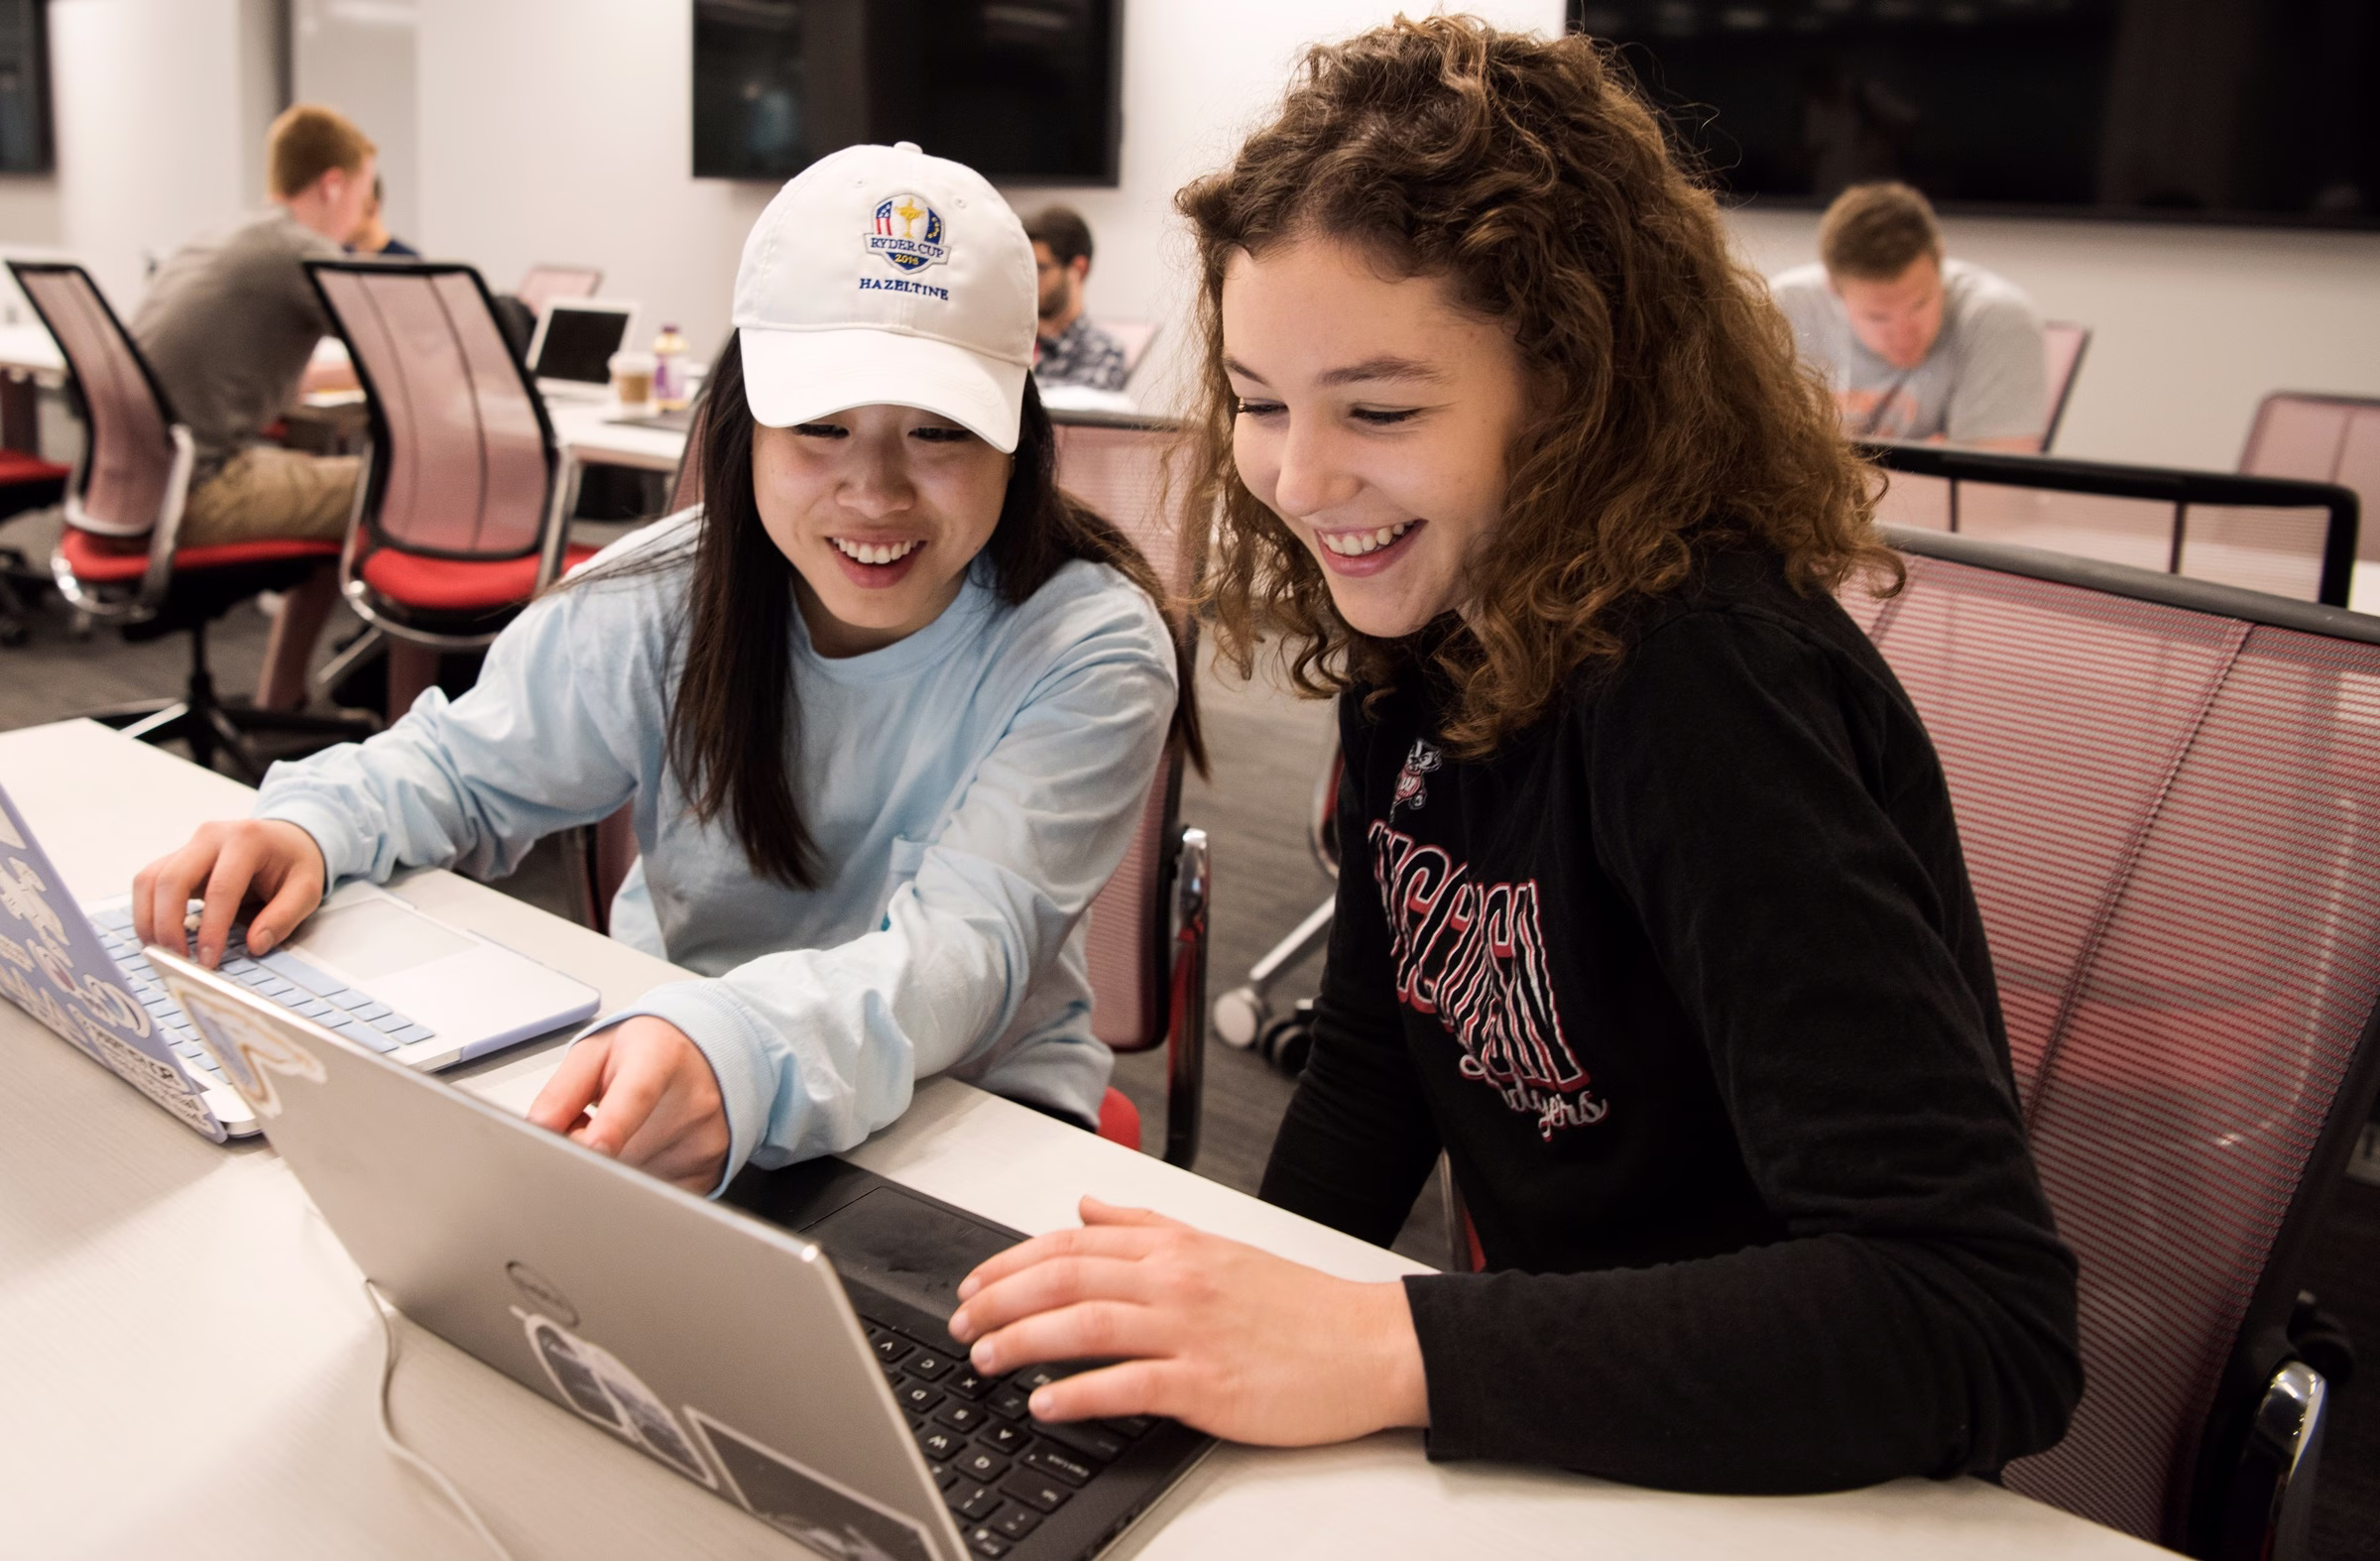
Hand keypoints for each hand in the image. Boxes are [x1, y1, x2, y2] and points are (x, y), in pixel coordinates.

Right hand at [132, 819, 327, 965]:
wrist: (285, 838)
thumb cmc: (294, 863)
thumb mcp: (307, 888)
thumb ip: (284, 917)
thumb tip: (255, 945)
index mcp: (247, 840)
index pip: (221, 888)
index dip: (211, 928)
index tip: (209, 961)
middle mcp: (211, 836)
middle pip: (172, 879)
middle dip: (168, 925)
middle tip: (178, 960)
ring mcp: (189, 845)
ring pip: (150, 879)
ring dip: (149, 919)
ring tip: (164, 953)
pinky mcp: (176, 858)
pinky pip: (148, 882)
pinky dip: (146, 911)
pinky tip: (158, 936)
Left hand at [527, 1017, 729, 1193]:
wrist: (705, 1055)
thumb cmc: (645, 1052)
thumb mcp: (594, 1054)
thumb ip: (560, 1092)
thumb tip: (535, 1131)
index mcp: (659, 1058)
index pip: (636, 1096)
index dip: (611, 1128)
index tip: (593, 1150)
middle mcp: (692, 1099)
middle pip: (627, 1152)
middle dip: (589, 1155)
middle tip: (589, 1129)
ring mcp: (705, 1138)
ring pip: (637, 1181)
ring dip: (615, 1169)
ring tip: (625, 1135)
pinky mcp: (711, 1170)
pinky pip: (658, 1194)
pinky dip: (640, 1183)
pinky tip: (646, 1150)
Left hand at [947, 1197, 1428, 1445]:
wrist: (1369, 1346)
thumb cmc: (1299, 1307)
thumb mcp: (1217, 1247)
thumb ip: (1145, 1225)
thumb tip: (1086, 1206)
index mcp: (1176, 1245)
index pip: (1072, 1242)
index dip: (1011, 1262)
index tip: (973, 1284)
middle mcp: (1177, 1279)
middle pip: (1066, 1277)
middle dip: (999, 1299)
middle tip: (961, 1322)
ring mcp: (1191, 1330)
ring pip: (1085, 1324)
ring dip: (1022, 1341)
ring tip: (984, 1358)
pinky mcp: (1207, 1382)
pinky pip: (1127, 1384)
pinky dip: (1077, 1394)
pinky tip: (1044, 1404)